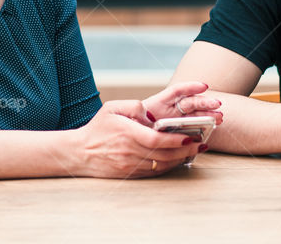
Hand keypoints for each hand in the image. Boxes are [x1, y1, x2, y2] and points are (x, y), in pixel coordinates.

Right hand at [74, 100, 202, 177]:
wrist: (80, 153)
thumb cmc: (97, 128)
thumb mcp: (112, 108)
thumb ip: (134, 106)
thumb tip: (150, 113)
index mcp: (128, 134)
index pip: (157, 140)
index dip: (176, 141)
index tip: (189, 137)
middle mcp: (131, 152)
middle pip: (164, 155)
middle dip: (185, 151)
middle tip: (200, 144)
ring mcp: (131, 165)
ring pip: (162, 165)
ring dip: (180, 159)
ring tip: (194, 151)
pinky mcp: (131, 173)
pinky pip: (155, 172)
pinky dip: (169, 166)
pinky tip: (178, 160)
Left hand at [142, 81, 222, 124]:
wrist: (132, 138)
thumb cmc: (134, 124)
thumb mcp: (135, 117)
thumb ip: (142, 117)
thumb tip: (149, 122)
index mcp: (159, 102)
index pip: (177, 91)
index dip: (190, 87)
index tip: (204, 86)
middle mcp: (172, 108)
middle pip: (190, 102)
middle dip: (205, 103)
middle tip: (217, 105)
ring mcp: (178, 118)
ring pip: (196, 113)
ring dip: (209, 114)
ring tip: (220, 118)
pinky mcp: (182, 129)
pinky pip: (194, 126)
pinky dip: (204, 124)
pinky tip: (215, 123)